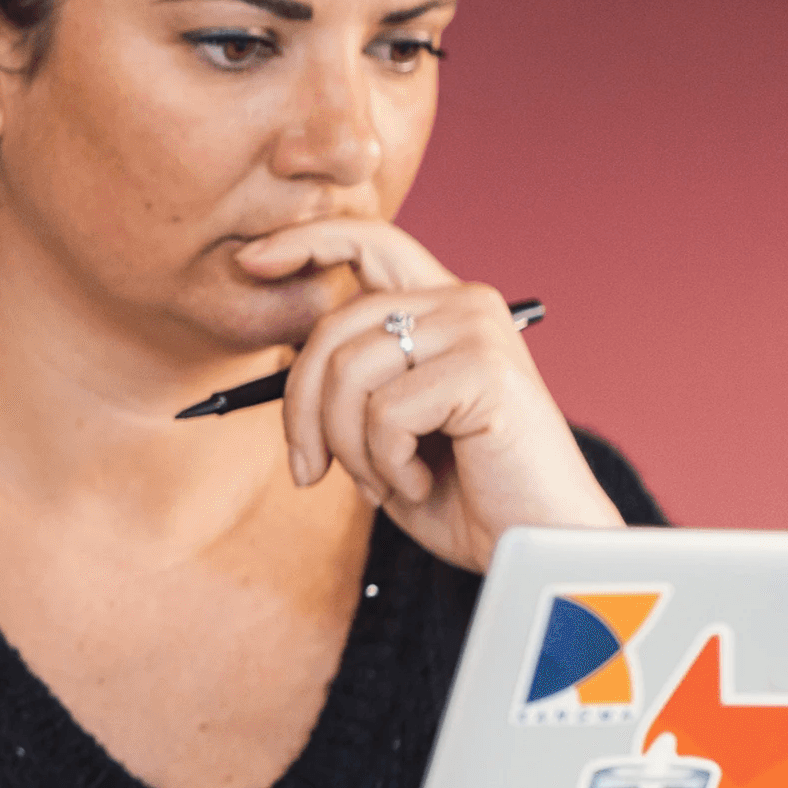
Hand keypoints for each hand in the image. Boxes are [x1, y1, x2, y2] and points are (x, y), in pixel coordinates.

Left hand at [236, 218, 621, 572]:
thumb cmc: (463, 494)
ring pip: (349, 372)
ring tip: (386, 482)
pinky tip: (422, 484)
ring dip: (348, 448)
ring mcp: (478, 330)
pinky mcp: (486, 369)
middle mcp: (463, 303)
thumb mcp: (386, 430)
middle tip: (306, 470)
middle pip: (333, 326)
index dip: (304, 240)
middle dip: (299, 409)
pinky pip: (385, 412)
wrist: (538, 547)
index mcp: (441, 309)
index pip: (368, 242)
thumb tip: (282, 361)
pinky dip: (386, 464)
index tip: (250, 259)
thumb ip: (349, 383)